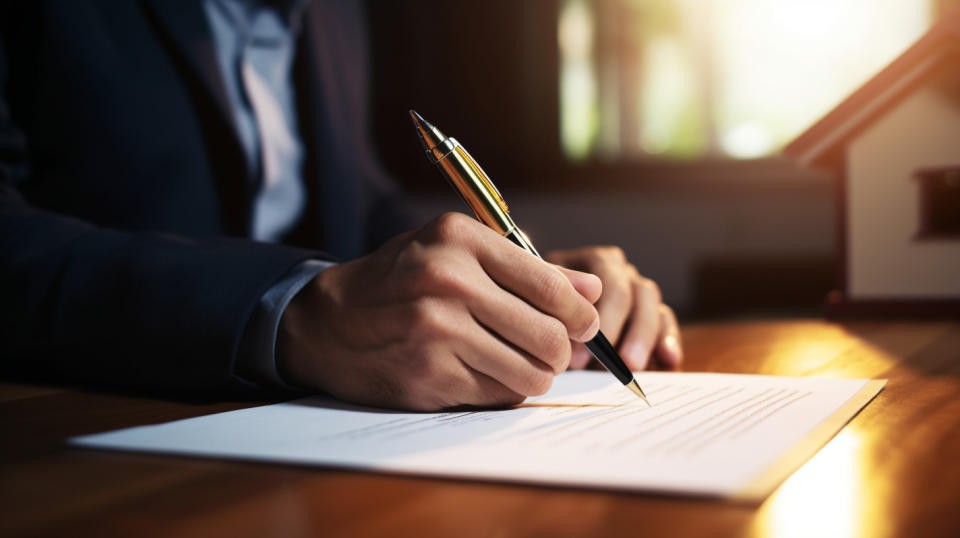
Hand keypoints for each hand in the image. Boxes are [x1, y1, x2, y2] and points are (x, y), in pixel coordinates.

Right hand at [277, 213, 601, 410]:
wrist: (328, 322)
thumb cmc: (400, 282)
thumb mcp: (453, 253)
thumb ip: (524, 268)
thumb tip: (592, 290)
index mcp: (459, 239)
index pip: (549, 283)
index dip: (579, 312)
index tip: (584, 325)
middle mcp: (448, 281)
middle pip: (549, 334)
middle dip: (561, 351)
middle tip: (553, 352)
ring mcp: (437, 330)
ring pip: (531, 372)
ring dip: (536, 376)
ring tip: (521, 365)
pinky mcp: (429, 374)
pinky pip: (500, 394)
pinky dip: (505, 390)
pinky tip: (486, 374)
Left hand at [546, 247, 681, 371]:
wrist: (552, 314)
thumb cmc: (545, 306)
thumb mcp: (540, 299)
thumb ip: (549, 305)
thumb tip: (564, 330)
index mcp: (596, 261)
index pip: (605, 280)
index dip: (597, 317)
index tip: (579, 354)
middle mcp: (622, 272)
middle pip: (630, 293)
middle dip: (618, 330)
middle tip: (608, 363)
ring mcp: (640, 291)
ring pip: (652, 307)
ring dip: (643, 338)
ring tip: (631, 366)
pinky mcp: (655, 315)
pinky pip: (666, 323)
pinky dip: (669, 340)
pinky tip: (669, 360)